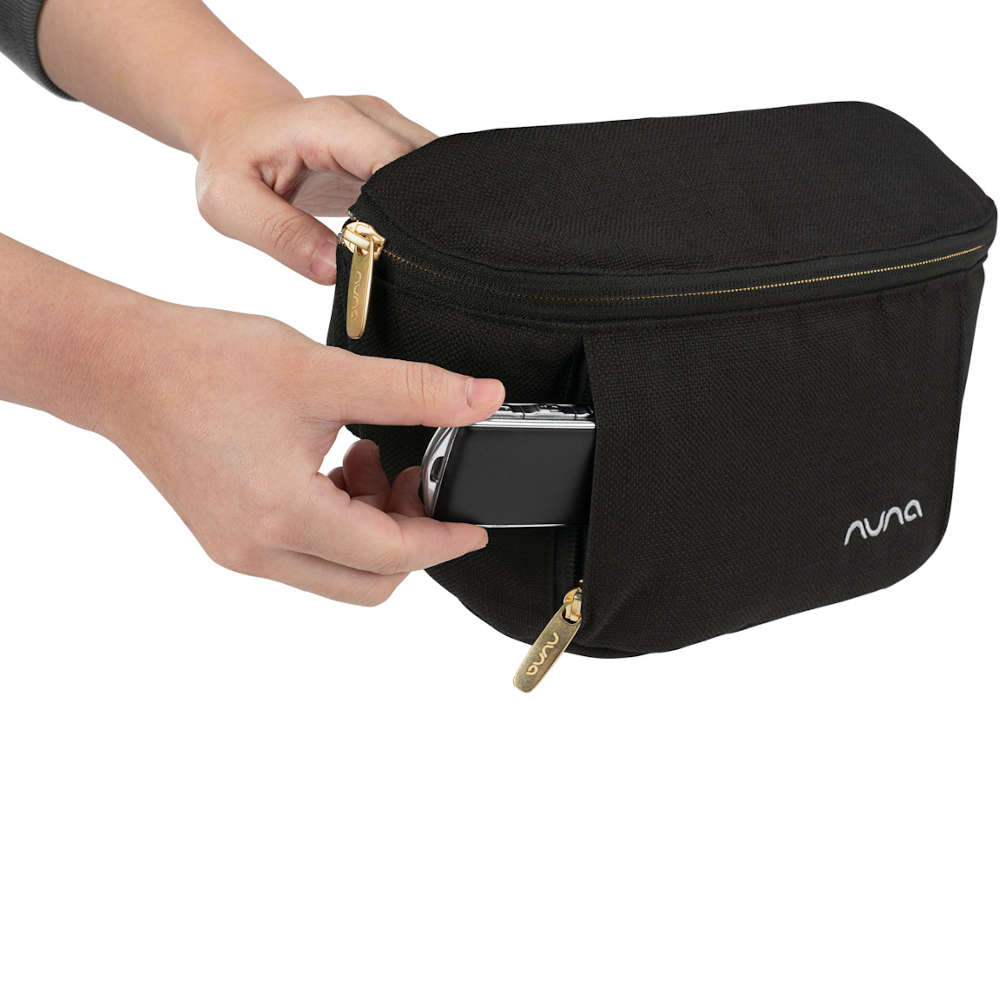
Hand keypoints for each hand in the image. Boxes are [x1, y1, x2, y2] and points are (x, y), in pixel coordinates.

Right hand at [106, 304, 502, 604]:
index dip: (443, 541)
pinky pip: (306, 553)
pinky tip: (336, 462)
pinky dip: (338, 521)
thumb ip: (413, 391)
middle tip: (416, 478)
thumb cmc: (203, 363)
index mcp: (283, 517)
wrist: (119, 366)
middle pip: (368, 582)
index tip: (474, 527)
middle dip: (409, 539)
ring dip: (372, 527)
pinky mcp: (229, 537)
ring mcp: (239, 550)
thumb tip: (482, 398)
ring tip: (369, 456)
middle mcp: (258, 550)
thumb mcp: (323, 372)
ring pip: (338, 571)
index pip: (391, 556)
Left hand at [193, 96, 434, 283]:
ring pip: (436, 172)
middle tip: (416, 269)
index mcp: (330, 123)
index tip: (399, 256)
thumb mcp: (229, 205)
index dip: (406, 209)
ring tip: (413, 259)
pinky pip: (428, 180)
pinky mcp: (398, 148)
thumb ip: (282, 236)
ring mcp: (390, 128)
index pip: (394, 161)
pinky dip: (425, 213)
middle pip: (426, 166)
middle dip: (426, 216)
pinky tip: (412, 244)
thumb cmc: (232, 167)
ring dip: (430, 215)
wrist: (239, 129)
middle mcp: (371, 116)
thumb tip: (336, 270)